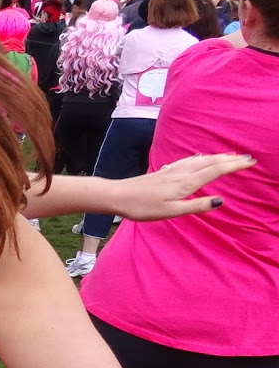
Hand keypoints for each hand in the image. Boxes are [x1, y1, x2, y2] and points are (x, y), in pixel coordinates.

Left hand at [111, 153, 252, 220]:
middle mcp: (181, 173)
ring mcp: (171, 171)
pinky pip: (187, 161)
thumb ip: (195, 206)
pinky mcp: (163, 172)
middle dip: (230, 159)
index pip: (216, 170)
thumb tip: (220, 201)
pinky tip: (199, 157)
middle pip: (211, 163)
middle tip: (248, 158)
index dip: (234, 166)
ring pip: (200, 160)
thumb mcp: (171, 212)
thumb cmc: (142, 207)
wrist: (116, 195)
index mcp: (186, 183)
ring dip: (217, 157)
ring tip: (230, 155)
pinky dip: (200, 158)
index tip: (250, 162)